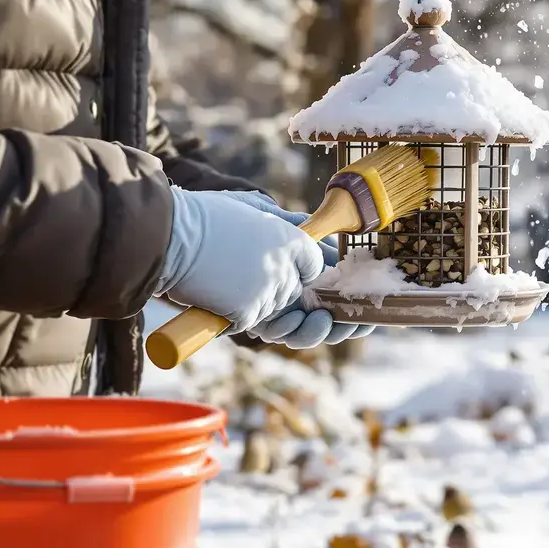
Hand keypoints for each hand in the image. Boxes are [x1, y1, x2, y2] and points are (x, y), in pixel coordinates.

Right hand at [156, 187, 324, 331]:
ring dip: (251, 301)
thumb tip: (302, 225)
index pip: (312, 265)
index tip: (273, 264)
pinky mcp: (247, 314)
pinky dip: (231, 314)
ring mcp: (268, 294)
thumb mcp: (251, 207)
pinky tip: (214, 293)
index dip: (295, 267)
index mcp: (292, 240)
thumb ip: (282, 221)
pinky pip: (248, 322)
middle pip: (293, 290)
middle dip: (272, 286)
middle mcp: (286, 269)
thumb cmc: (205, 217)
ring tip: (224, 278)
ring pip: (270, 309)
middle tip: (240, 271)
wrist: (170, 236)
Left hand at [233, 192, 373, 347]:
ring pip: (298, 326)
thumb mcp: (270, 215)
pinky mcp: (242, 320)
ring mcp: (257, 303)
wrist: (176, 236)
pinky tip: (313, 321)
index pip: (322, 280)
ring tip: (329, 322)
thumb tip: (327, 248)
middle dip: (341, 319)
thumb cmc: (221, 220)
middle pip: (315, 310)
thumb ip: (300, 232)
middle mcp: (273, 285)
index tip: (372, 297)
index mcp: (283, 261)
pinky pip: (278, 332)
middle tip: (361, 323)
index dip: (348, 291)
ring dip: (320, 329)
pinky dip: (298, 330)